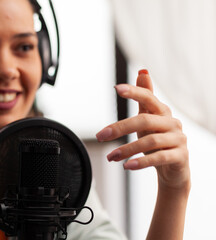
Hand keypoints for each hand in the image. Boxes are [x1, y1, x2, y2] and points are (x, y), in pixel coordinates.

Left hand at [96, 69, 189, 189]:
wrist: (173, 170)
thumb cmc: (157, 141)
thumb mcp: (149, 119)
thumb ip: (145, 99)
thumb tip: (142, 71)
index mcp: (162, 111)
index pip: (148, 97)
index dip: (134, 92)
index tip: (118, 88)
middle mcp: (172, 122)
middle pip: (144, 121)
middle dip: (119, 128)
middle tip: (100, 136)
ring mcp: (178, 139)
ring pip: (150, 141)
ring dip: (127, 149)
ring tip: (111, 157)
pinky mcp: (180, 156)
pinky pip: (160, 158)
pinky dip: (141, 162)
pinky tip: (127, 166)